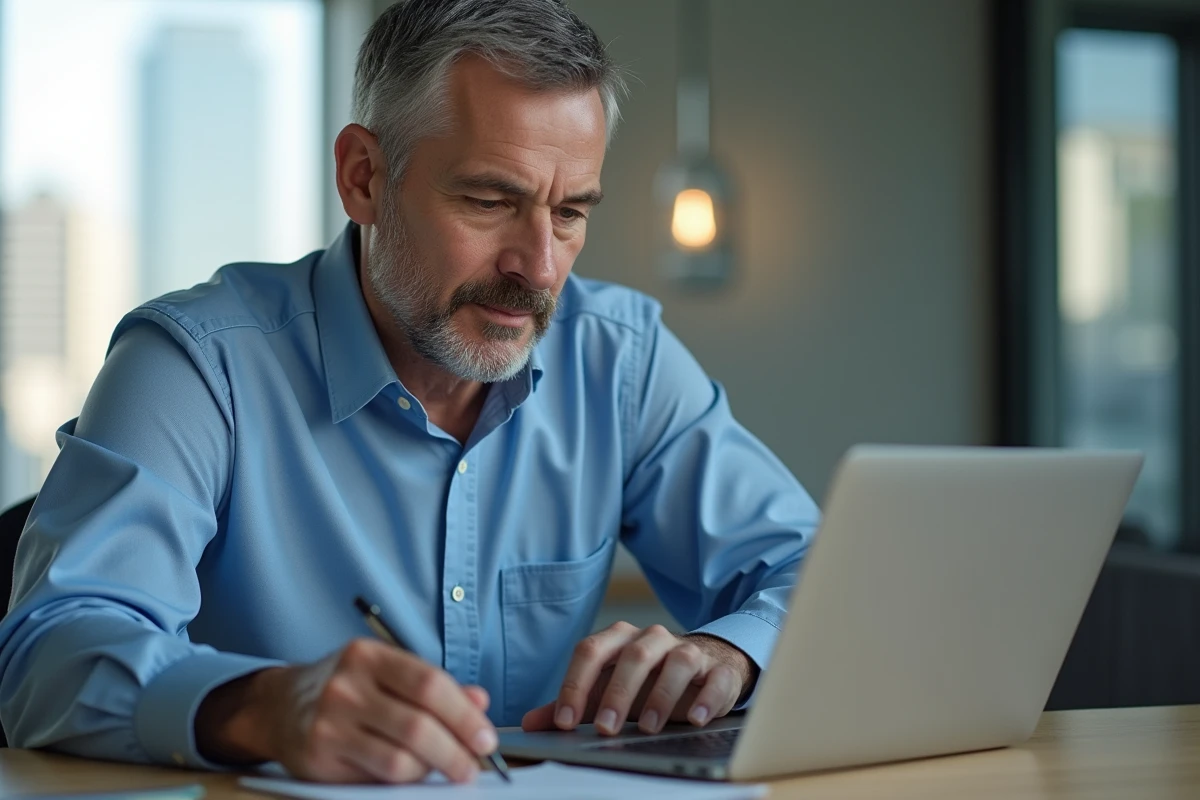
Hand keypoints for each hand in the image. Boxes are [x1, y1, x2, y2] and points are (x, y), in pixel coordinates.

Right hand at [195, 639, 496, 783]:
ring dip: (432, 771)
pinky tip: (414, 775)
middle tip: (473, 765)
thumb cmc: (346, 687)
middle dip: (456, 751)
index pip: (429, 684)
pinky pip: (375, 778)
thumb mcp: (386, 671)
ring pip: (399, 760)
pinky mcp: (319, 759)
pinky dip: (404, 781)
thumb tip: (479, 702)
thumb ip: (434, 686)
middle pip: (418, 725)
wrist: (278, 706)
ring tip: (446, 770)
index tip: (486, 738)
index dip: (464, 715)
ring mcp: (329, 724)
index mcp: (369, 656)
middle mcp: (346, 686)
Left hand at [520, 622, 756, 735]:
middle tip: (604, 728)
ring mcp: (688, 651)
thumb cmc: (647, 682)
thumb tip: (532, 723)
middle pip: (633, 655)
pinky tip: (696, 719)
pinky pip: (716, 679)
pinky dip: (707, 698)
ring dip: (662, 695)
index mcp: (620, 640)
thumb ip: (573, 703)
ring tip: (649, 727)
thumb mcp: (607, 691)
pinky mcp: (719, 670)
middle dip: (617, 693)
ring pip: (677, 662)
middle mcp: (653, 639)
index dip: (574, 685)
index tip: (563, 722)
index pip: (590, 652)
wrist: (703, 669)